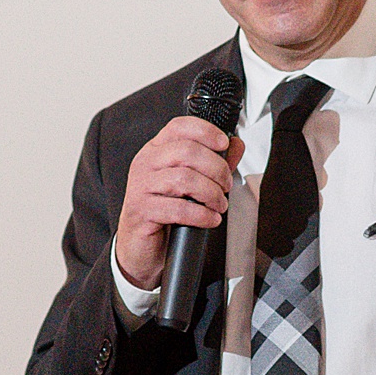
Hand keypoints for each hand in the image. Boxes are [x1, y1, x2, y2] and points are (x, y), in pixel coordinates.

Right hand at [114, 114, 242, 290]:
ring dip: (211, 192)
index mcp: (156, 150)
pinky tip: (210, 219)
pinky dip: (201, 215)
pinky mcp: (142, 210)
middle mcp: (146, 163)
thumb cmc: (162, 213)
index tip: (224, 144)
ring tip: (219, 204)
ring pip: (184, 178)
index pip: (180, 127)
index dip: (205, 131)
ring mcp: (141, 186)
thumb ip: (212, 163)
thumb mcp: (188, 184)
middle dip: (215, 168)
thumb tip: (236, 145)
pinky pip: (179, 209)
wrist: (139, 247)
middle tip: (226, 185)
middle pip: (187, 151)